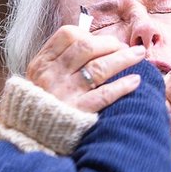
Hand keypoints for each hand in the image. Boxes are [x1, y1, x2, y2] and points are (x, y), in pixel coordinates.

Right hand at [26, 27, 147, 112]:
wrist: (31, 137)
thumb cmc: (40, 104)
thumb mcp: (39, 78)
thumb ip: (58, 60)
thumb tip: (91, 42)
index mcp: (41, 63)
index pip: (67, 35)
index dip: (89, 34)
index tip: (102, 41)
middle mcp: (52, 75)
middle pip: (86, 47)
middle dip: (110, 44)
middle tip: (124, 47)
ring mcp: (65, 93)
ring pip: (99, 67)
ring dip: (123, 58)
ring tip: (139, 55)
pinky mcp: (77, 112)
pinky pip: (104, 95)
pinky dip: (122, 86)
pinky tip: (135, 81)